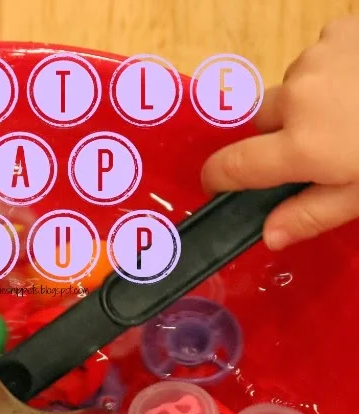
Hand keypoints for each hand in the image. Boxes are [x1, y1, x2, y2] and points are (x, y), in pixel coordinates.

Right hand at [201, 15, 358, 250]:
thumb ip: (311, 214)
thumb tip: (267, 236)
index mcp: (302, 146)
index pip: (232, 165)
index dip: (217, 178)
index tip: (216, 184)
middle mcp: (298, 98)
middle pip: (260, 121)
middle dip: (276, 136)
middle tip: (318, 148)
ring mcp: (318, 57)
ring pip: (292, 88)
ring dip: (308, 102)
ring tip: (354, 109)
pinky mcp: (341, 29)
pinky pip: (319, 57)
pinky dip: (332, 72)